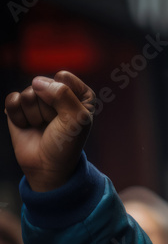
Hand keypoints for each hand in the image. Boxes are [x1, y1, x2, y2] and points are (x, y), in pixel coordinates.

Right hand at [5, 71, 94, 192]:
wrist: (47, 166)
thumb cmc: (67, 143)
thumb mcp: (76, 119)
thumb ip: (63, 94)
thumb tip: (37, 82)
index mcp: (80, 93)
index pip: (63, 78)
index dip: (63, 98)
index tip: (69, 117)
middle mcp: (59, 94)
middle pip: (43, 85)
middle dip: (47, 109)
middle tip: (53, 125)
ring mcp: (38, 100)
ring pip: (27, 94)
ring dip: (33, 115)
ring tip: (42, 126)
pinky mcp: (19, 107)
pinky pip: (12, 100)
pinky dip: (18, 116)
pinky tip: (27, 126)